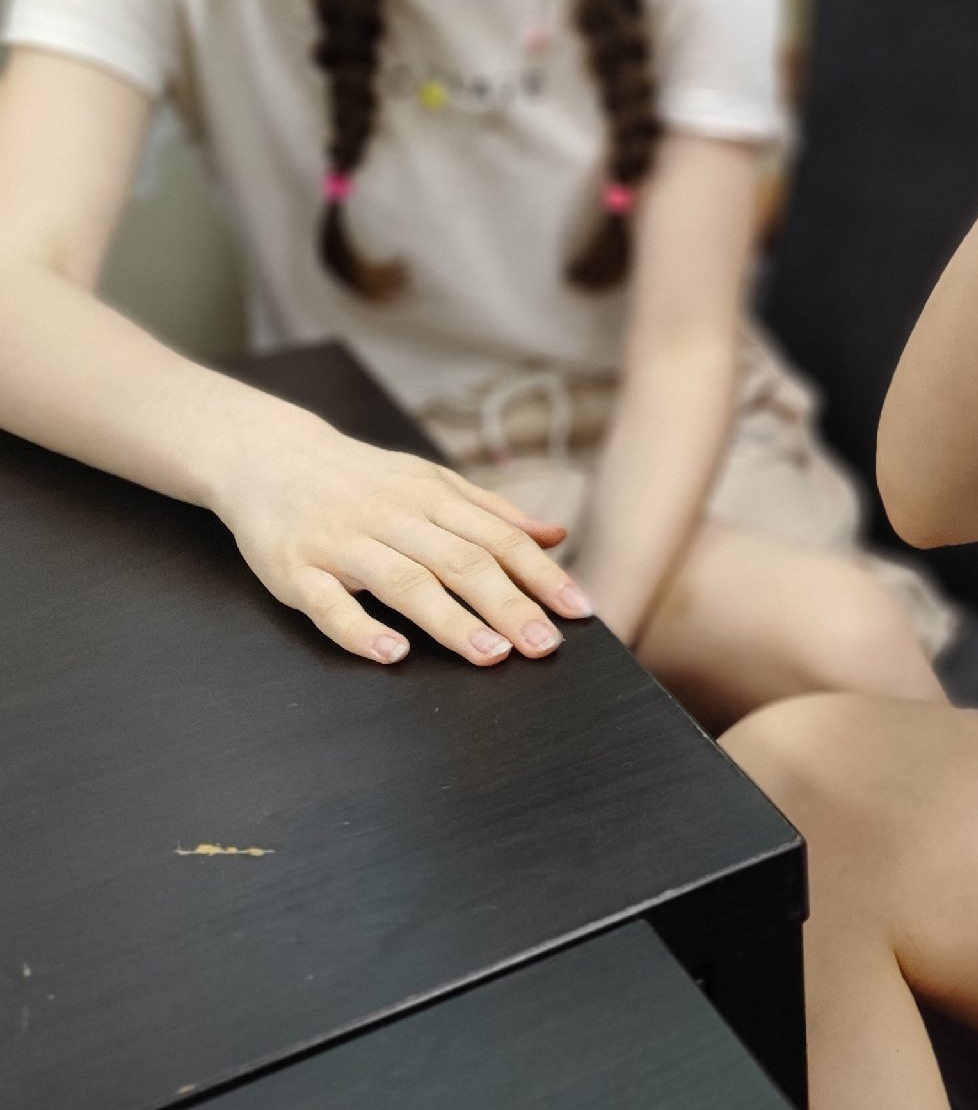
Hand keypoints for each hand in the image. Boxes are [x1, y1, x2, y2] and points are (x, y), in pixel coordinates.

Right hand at [213, 418, 589, 666]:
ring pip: (404, 583)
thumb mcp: (431, 481)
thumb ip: (492, 512)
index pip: (499, 538)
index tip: (579, 609)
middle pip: (460, 562)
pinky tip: (393, 654)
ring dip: (450, 620)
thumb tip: (555, 534)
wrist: (268, 455)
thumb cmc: (362, 479)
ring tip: (490, 654)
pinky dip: (360, 630)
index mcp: (431, 497)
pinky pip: (329, 604)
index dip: (541, 575)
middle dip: (508, 604)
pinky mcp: (296, 570)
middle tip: (544, 645)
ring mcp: (343, 544)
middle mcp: (393, 518)